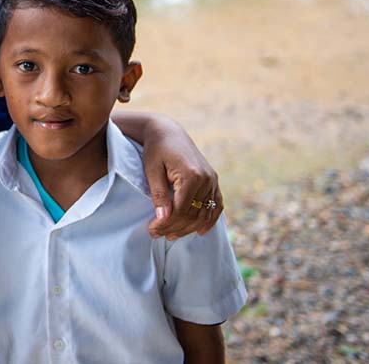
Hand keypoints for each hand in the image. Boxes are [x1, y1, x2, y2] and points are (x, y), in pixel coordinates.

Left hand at [131, 114, 222, 239]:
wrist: (168, 132)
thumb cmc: (156, 150)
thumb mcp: (152, 170)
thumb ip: (158, 194)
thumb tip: (163, 219)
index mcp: (191, 175)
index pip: (181, 210)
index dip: (166, 224)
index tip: (151, 230)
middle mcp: (207, 179)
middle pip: (193, 214)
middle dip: (175, 228)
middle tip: (157, 234)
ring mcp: (213, 180)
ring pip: (204, 213)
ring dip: (188, 228)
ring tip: (170, 235)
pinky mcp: (213, 180)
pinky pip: (216, 205)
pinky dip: (210, 220)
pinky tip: (200, 231)